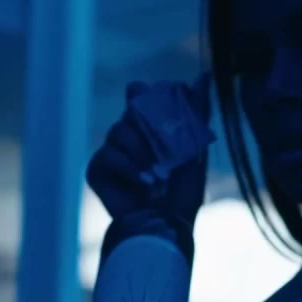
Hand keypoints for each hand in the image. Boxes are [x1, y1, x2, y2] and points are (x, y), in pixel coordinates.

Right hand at [86, 74, 212, 225]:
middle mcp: (127, 136)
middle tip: (167, 153)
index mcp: (148, 127)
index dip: (153, 98)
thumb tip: (204, 75)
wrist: (164, 226)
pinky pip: (108, 155)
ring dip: (142, 153)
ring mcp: (110, 152)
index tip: (170, 119)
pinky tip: (145, 183)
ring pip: (118, 131)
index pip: (141, 94)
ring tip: (159, 176)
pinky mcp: (97, 170)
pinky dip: (130, 168)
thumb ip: (196, 112)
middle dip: (152, 130)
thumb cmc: (183, 193)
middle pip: (130, 108)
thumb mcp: (195, 148)